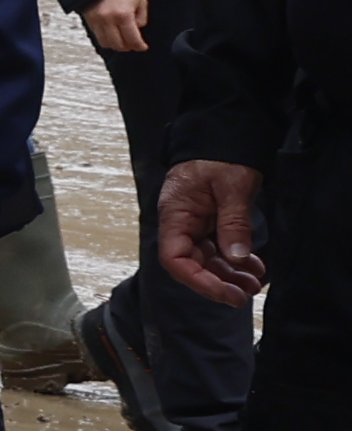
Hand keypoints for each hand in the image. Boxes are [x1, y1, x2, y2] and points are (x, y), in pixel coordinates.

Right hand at [87, 0, 152, 53]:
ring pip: (105, 43)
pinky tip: (111, 34)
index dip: (139, 46)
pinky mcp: (89, 19)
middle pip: (118, 45)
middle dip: (127, 47)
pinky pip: (96, 35)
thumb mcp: (140, 1)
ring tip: (121, 40)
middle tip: (132, 44)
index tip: (142, 46)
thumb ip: (142, 17)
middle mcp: (108, 19)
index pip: (132, 39)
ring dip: (115, 44)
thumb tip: (137, 28)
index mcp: (124, 15)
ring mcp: (97, 20)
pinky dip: (105, 38)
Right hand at [163, 158, 267, 307]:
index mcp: (175, 215)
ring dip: (230, 274)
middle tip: (246, 294)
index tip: (225, 292)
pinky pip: (219, 249)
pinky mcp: (209, 223)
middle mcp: (181, 224)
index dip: (198, 280)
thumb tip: (236, 257)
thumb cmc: (219, 156)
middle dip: (218, 282)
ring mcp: (195, 225)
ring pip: (207, 260)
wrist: (221, 136)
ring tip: (255, 282)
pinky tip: (254, 267)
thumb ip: (233, 222)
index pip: (175, 258)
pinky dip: (236, 260)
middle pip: (192, 264)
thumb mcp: (231, 186)